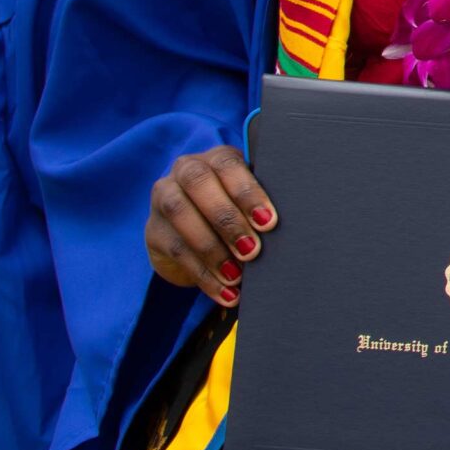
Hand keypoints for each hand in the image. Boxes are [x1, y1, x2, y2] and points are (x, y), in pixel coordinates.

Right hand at [144, 144, 275, 306]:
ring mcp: (164, 198)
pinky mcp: (153, 230)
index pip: (229, 166)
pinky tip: (225, 292)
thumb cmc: (236, 212)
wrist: (193, 230)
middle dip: (227, 219)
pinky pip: (176, 250)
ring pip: (182, 215)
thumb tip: (295, 230)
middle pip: (200, 185)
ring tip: (237, 277)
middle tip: (251, 250)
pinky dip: (203, 274)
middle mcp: (186, 170)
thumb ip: (262, 208)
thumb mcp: (247, 204)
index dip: (248, 193)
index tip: (268, 221)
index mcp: (217, 158)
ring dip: (212, 249)